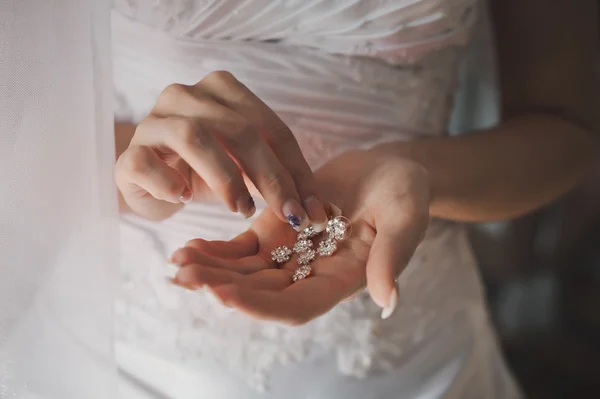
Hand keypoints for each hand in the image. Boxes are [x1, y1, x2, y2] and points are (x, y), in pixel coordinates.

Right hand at [115, 71, 326, 229]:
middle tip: (288, 214)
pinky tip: (183, 199)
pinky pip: (145, 162)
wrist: (148, 178)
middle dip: (270, 175)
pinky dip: (169, 183)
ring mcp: (153, 122)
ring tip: (241, 209)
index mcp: (222, 91)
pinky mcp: (128, 153)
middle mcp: (186, 95)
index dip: (297, 170)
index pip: (271, 127)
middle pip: (238, 129)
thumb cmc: (203, 171)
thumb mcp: (246, 169)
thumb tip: (323, 211)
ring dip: (225, 177)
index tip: (314, 209)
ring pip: (193, 136)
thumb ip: (279, 179)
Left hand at [170, 147, 429, 323]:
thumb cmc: (404, 192)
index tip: (227, 295)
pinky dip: (216, 251)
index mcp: (341, 279)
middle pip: (261, 293)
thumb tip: (389, 301)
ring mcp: (290, 255)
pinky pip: (242, 248)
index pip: (297, 306)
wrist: (386, 170)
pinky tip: (189, 247)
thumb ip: (394, 255)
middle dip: (222, 288)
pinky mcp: (275, 232)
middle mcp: (311, 276)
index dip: (262, 305)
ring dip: (212, 271)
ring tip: (178, 262)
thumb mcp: (405, 216)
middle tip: (185, 275)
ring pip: (245, 273)